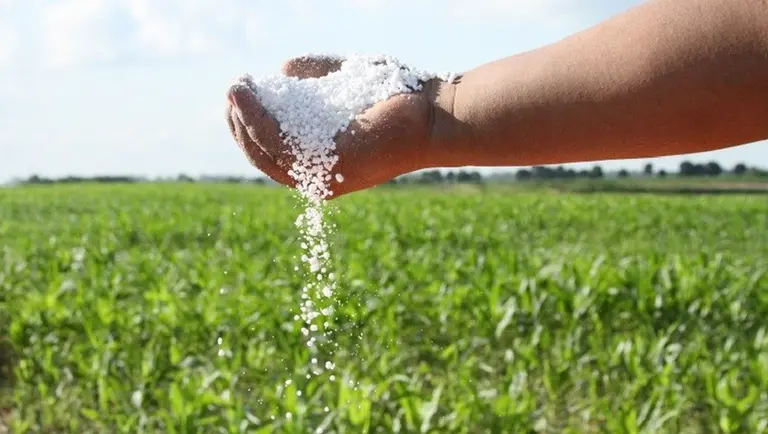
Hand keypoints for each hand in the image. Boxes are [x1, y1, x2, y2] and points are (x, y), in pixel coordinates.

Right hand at [225, 55, 448, 198]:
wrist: (434, 112)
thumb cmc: (396, 98)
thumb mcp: (343, 83)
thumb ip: (314, 77)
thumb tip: (282, 70)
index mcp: (324, 163)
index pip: (275, 153)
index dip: (251, 126)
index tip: (240, 96)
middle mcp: (321, 177)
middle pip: (263, 156)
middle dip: (240, 126)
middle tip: (231, 93)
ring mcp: (325, 177)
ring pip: (265, 152)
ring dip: (241, 120)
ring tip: (234, 90)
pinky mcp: (330, 168)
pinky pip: (279, 144)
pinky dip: (255, 119)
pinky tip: (245, 95)